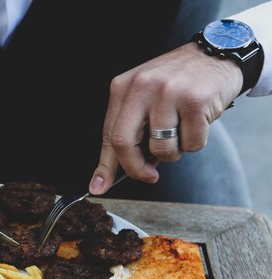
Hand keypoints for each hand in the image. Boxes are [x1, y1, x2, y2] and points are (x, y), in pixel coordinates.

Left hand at [89, 42, 241, 194]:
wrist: (217, 53)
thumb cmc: (178, 81)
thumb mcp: (144, 97)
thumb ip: (131, 130)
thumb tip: (113, 173)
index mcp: (123, 87)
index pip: (108, 134)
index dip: (105, 166)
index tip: (99, 186)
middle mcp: (141, 88)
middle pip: (124, 143)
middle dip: (135, 168)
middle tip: (148, 175)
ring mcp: (168, 93)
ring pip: (161, 149)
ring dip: (173, 153)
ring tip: (180, 132)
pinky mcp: (195, 101)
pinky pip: (192, 144)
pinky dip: (195, 142)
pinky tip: (198, 122)